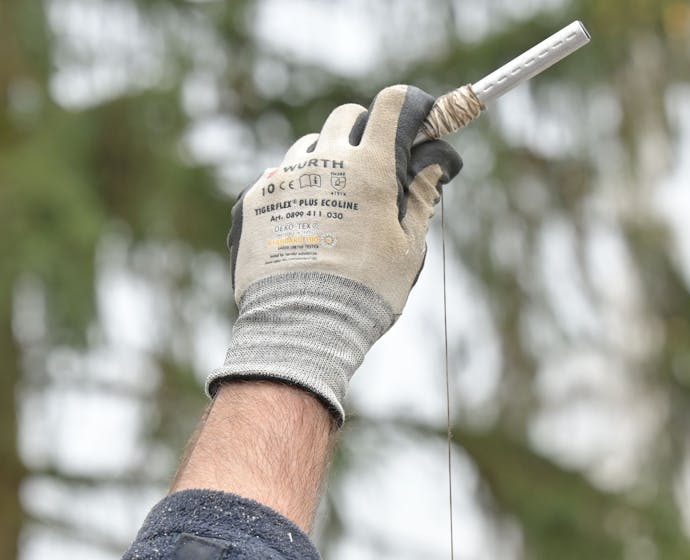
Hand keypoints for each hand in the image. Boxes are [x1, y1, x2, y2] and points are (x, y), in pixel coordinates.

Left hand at [207, 85, 462, 421]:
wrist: (302, 324)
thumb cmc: (366, 290)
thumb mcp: (408, 247)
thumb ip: (421, 197)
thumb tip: (433, 161)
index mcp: (371, 169)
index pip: (391, 105)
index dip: (406, 107)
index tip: (412, 122)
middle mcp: (326, 161)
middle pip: (345, 117)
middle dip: (362, 130)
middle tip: (370, 163)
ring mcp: (286, 178)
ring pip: (309, 147)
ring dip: (325, 160)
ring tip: (333, 201)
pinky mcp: (256, 200)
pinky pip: (279, 180)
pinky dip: (295, 193)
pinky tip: (302, 226)